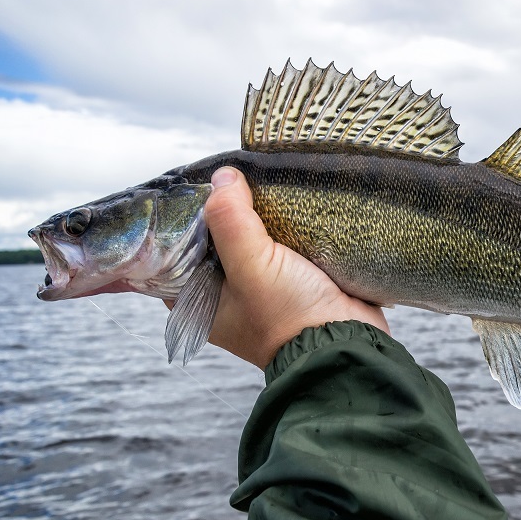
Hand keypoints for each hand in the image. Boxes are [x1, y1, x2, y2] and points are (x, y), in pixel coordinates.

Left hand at [181, 166, 389, 369]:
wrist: (345, 343)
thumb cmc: (290, 318)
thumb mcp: (252, 267)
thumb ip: (230, 220)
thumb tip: (223, 176)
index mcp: (196, 299)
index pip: (175, 247)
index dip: (186, 215)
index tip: (202, 182)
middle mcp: (220, 293)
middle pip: (213, 237)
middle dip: (225, 209)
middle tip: (236, 176)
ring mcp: (256, 287)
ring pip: (247, 238)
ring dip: (257, 215)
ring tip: (262, 182)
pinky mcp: (288, 279)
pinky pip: (277, 243)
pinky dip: (282, 224)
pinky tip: (287, 202)